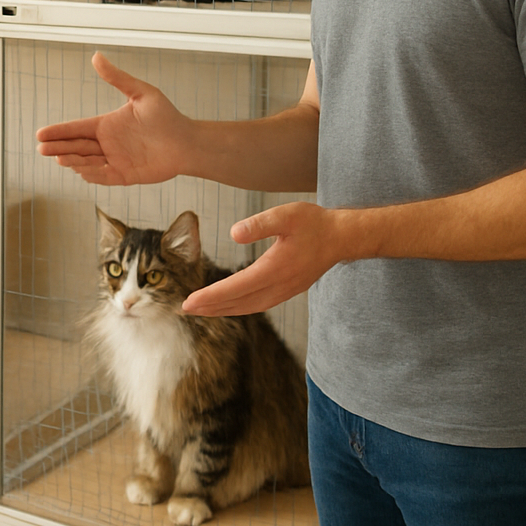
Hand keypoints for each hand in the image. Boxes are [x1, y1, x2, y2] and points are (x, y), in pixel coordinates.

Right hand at [35, 52, 192, 185]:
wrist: (187, 142)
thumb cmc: (167, 117)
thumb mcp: (141, 92)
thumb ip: (117, 77)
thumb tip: (96, 56)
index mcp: (106, 125)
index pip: (76, 128)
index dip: (58, 131)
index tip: (41, 134)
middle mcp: (107, 143)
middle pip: (76, 146)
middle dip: (58, 148)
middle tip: (42, 148)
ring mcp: (114, 160)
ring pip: (86, 162)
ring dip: (72, 161)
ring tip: (59, 158)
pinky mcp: (124, 175)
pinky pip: (103, 177)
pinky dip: (91, 175)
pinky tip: (80, 171)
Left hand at [182, 202, 345, 315]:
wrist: (341, 237)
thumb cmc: (313, 223)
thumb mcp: (286, 215)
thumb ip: (260, 224)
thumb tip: (233, 233)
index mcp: (275, 268)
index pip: (236, 287)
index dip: (211, 295)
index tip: (189, 301)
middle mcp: (279, 285)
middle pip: (239, 303)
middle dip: (210, 307)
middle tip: (184, 309)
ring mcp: (285, 291)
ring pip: (248, 307)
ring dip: (223, 309)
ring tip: (200, 310)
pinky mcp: (288, 290)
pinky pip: (258, 304)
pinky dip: (239, 307)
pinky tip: (228, 305)